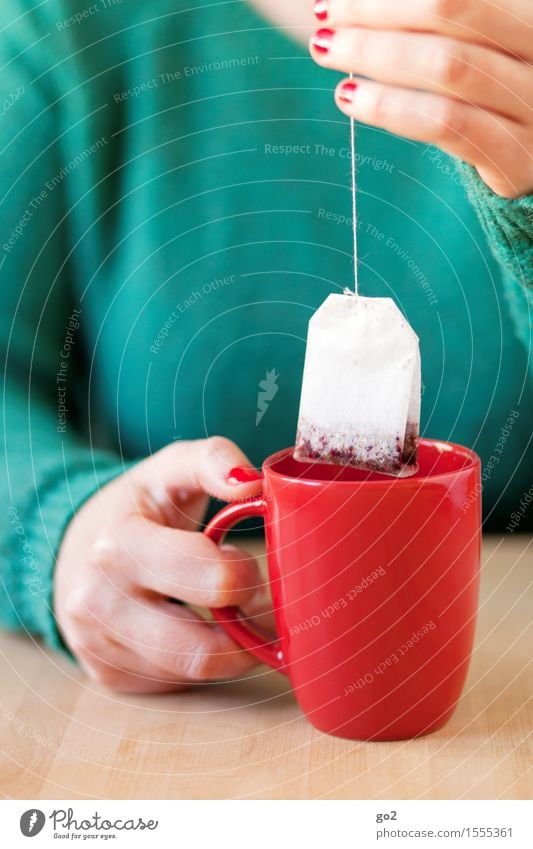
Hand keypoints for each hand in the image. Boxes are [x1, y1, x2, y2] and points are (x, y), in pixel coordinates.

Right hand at [54, 437, 267, 692]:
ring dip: (231, 651)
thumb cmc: (137, 506)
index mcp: (119, 545)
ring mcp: (98, 645)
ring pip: (194, 673)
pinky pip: (174, 684)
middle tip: (258, 604)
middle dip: (245, 627)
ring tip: (237, 616)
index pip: (209, 581)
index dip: (246, 576)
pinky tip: (200, 631)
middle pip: (202, 649)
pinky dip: (200, 662)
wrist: (73, 546)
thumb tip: (252, 482)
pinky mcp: (106, 676)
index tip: (249, 564)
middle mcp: (98, 602)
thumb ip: (213, 461)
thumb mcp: (169, 468)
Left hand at [310, 0, 532, 196]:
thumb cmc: (501, 87)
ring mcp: (532, 107)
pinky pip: (447, 125)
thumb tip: (361, 2)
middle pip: (452, 14)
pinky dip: (392, 108)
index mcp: (532, 14)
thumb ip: (443, 18)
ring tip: (325, 49)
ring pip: (448, 68)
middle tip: (324, 16)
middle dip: (378, 12)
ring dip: (377, 55)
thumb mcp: (482, 43)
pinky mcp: (513, 158)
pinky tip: (349, 97)